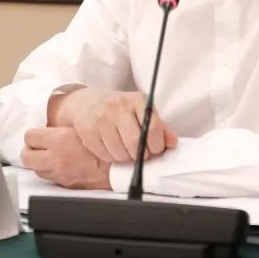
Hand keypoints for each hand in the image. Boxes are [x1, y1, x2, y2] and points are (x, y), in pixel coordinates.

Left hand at [21, 127, 110, 189]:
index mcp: (59, 140)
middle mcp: (55, 159)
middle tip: (37, 147)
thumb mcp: (83, 127)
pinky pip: (50, 178)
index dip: (32, 135)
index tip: (37, 134)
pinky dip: (51, 172)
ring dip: (40, 163)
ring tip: (50, 156)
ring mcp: (59, 174)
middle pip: (26, 157)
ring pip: (36, 170)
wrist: (118, 167)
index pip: (29, 137)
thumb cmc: (104, 145)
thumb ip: (64, 128)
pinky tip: (61, 166)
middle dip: (29, 150)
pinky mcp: (65, 185)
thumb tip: (51, 126)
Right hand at [50, 88, 177, 163]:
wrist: (85, 102)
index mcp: (137, 100)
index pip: (153, 129)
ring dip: (125, 157)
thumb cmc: (119, 109)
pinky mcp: (87, 130)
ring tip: (123, 148)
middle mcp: (118, 107)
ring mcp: (101, 118)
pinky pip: (105, 155)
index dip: (156, 146)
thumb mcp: (141, 110)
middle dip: (141, 155)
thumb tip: (173, 143)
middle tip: (139, 154)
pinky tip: (110, 147)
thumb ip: (160, 127)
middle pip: (135, 144)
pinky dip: (110, 157)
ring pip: (120, 153)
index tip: (155, 150)